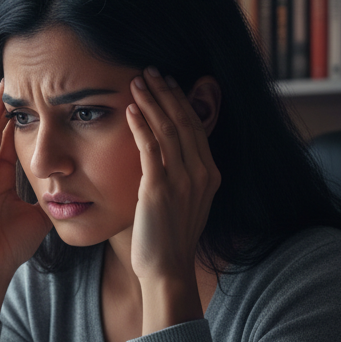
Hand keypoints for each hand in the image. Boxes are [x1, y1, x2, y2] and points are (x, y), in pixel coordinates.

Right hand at [0, 82, 51, 328]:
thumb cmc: (15, 244)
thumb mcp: (43, 210)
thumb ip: (56, 192)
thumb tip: (84, 179)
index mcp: (2, 173)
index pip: (11, 135)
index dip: (24, 113)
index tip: (40, 91)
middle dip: (5, 102)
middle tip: (20, 76)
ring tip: (5, 88)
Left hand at [126, 67, 220, 331]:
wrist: (166, 270)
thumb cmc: (166, 241)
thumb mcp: (181, 203)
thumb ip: (178, 178)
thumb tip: (164, 158)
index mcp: (209, 175)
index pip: (196, 127)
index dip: (181, 102)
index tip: (167, 83)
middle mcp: (201, 173)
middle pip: (185, 121)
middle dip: (167, 93)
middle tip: (150, 70)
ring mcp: (183, 180)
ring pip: (169, 129)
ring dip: (153, 101)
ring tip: (137, 80)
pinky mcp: (160, 189)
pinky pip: (151, 149)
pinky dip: (142, 125)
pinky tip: (131, 109)